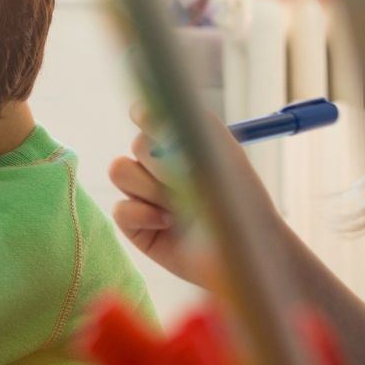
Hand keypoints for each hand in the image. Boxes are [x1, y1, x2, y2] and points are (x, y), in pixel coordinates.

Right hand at [107, 102, 245, 288]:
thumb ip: (192, 128)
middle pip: (137, 144)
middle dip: (161, 161)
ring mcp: (144, 193)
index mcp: (181, 143)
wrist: (244, 253)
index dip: (146, 114)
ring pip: (120, 171)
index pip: (149, 115)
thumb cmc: (241, 204)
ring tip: (178, 207)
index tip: (151, 120)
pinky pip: (120, 208)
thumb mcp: (222, 157)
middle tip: (188, 180)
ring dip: (150, 188)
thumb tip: (154, 111)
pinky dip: (143, 215)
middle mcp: (160, 165)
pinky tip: (168, 224)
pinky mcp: (134, 223)